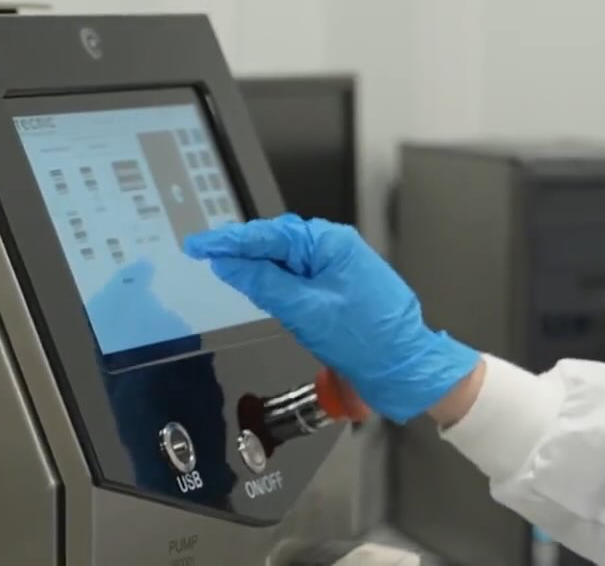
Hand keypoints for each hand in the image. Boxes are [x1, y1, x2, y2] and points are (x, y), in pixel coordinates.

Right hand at [184, 215, 480, 422]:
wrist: (405, 369)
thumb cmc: (367, 340)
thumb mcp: (305, 310)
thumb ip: (264, 283)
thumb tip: (229, 263)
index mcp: (330, 244)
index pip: (268, 234)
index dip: (228, 240)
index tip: (199, 243)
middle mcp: (335, 249)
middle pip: (276, 243)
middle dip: (240, 249)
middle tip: (203, 253)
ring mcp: (338, 270)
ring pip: (286, 262)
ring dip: (257, 266)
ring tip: (224, 267)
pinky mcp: (338, 291)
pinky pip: (299, 279)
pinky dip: (276, 282)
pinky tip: (260, 287)